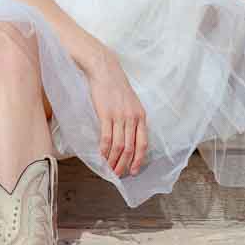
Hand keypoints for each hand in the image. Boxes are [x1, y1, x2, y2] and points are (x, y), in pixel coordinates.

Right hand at [85, 47, 147, 177]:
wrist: (105, 70)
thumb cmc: (116, 86)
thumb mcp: (131, 103)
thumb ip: (133, 119)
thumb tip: (130, 137)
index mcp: (141, 116)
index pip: (143, 143)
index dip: (139, 159)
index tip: (134, 170)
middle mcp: (133, 118)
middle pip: (131, 148)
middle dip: (125, 164)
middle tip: (119, 175)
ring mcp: (120, 116)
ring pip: (119, 146)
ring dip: (114, 160)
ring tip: (109, 169)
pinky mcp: (106, 114)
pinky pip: (107, 138)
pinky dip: (104, 150)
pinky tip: (101, 156)